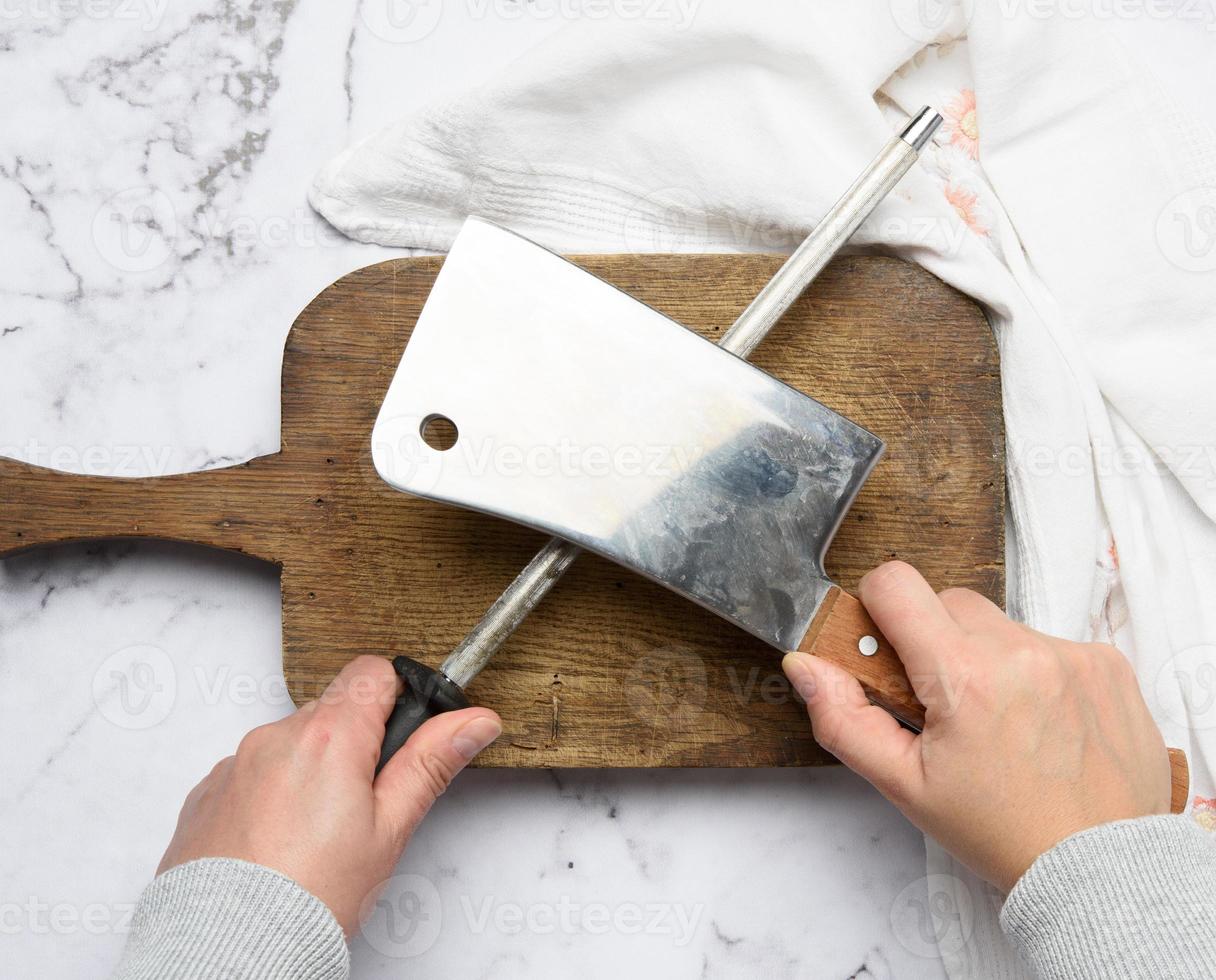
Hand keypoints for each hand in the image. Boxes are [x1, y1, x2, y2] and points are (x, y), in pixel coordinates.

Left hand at [156, 655, 501, 933]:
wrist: (230, 950)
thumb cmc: (313, 897)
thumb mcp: (391, 829)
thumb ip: (431, 762)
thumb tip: (474, 720)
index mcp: (328, 736)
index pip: (373, 672)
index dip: (396, 699)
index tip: (400, 739)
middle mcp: (275, 736)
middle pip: (333, 709)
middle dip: (355, 743)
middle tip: (365, 805)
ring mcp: (235, 763)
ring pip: (292, 743)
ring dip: (312, 769)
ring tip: (319, 833)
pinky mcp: (208, 793)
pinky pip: (253, 772)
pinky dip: (272, 793)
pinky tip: (281, 841)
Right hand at [782, 561, 1170, 891]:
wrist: (1099, 869)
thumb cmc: (1001, 832)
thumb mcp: (904, 785)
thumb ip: (843, 718)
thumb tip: (804, 664)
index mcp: (964, 676)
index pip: (895, 583)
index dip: (877, 608)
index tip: (885, 646)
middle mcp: (1021, 652)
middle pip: (947, 601)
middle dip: (932, 640)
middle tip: (942, 703)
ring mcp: (1072, 654)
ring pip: (998, 623)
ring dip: (985, 656)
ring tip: (997, 720)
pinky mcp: (1108, 664)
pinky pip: (1049, 641)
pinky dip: (1035, 671)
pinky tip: (1039, 722)